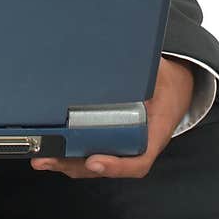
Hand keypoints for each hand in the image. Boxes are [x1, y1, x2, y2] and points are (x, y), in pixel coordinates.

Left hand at [30, 55, 194, 178]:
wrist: (175, 87)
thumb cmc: (165, 82)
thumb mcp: (159, 73)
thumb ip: (140, 68)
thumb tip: (115, 52)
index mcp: (156, 132)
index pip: (138, 160)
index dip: (116, 165)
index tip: (95, 160)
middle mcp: (139, 145)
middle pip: (107, 166)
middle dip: (76, 164)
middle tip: (50, 157)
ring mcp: (125, 146)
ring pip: (95, 165)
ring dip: (68, 162)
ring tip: (43, 157)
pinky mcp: (112, 141)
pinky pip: (91, 153)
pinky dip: (71, 154)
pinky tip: (51, 150)